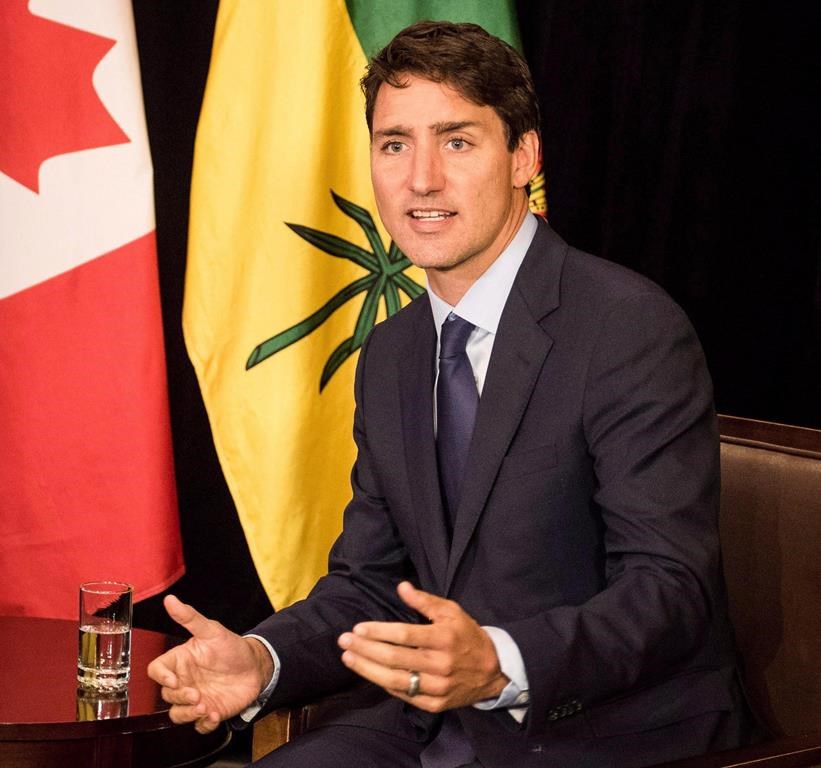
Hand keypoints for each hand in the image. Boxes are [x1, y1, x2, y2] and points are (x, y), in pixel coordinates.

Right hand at [147, 595, 272, 732]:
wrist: (255, 665)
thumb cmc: (230, 647)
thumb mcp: (212, 630)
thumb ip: (190, 618)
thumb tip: (170, 599)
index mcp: (180, 661)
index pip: (156, 670)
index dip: (161, 677)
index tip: (175, 680)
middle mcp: (183, 681)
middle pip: (166, 695)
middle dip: (181, 697)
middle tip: (198, 695)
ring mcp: (194, 698)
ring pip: (177, 714)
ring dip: (188, 714)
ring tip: (206, 707)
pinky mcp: (209, 712)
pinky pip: (199, 726)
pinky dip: (205, 724)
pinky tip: (216, 715)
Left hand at [337, 581, 507, 711]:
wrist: (494, 672)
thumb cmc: (467, 636)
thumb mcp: (452, 612)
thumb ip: (425, 601)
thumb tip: (401, 587)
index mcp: (443, 638)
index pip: (404, 635)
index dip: (378, 632)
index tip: (357, 629)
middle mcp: (439, 664)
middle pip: (394, 658)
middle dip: (365, 649)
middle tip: (344, 642)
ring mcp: (437, 687)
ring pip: (395, 680)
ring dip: (368, 669)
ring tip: (349, 659)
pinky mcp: (435, 704)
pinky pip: (404, 695)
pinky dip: (385, 684)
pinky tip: (370, 673)